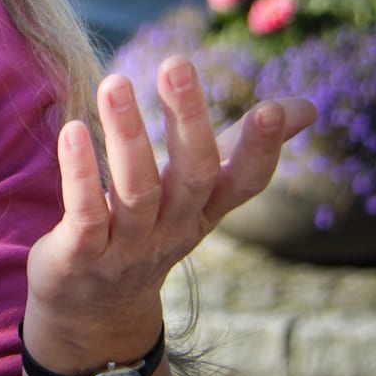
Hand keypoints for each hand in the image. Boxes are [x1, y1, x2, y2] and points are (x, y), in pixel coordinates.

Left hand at [23, 55, 315, 369]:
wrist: (93, 311)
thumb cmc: (149, 232)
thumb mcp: (200, 195)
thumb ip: (240, 149)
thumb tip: (303, 107)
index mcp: (205, 211)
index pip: (244, 182)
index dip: (261, 149)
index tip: (273, 108)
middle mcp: (173, 228)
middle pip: (191, 175)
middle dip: (188, 119)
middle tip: (176, 64)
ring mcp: (128, 245)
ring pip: (135, 190)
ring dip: (127, 134)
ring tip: (115, 83)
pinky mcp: (82, 254)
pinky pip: (85, 211)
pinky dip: (80, 173)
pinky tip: (72, 130)